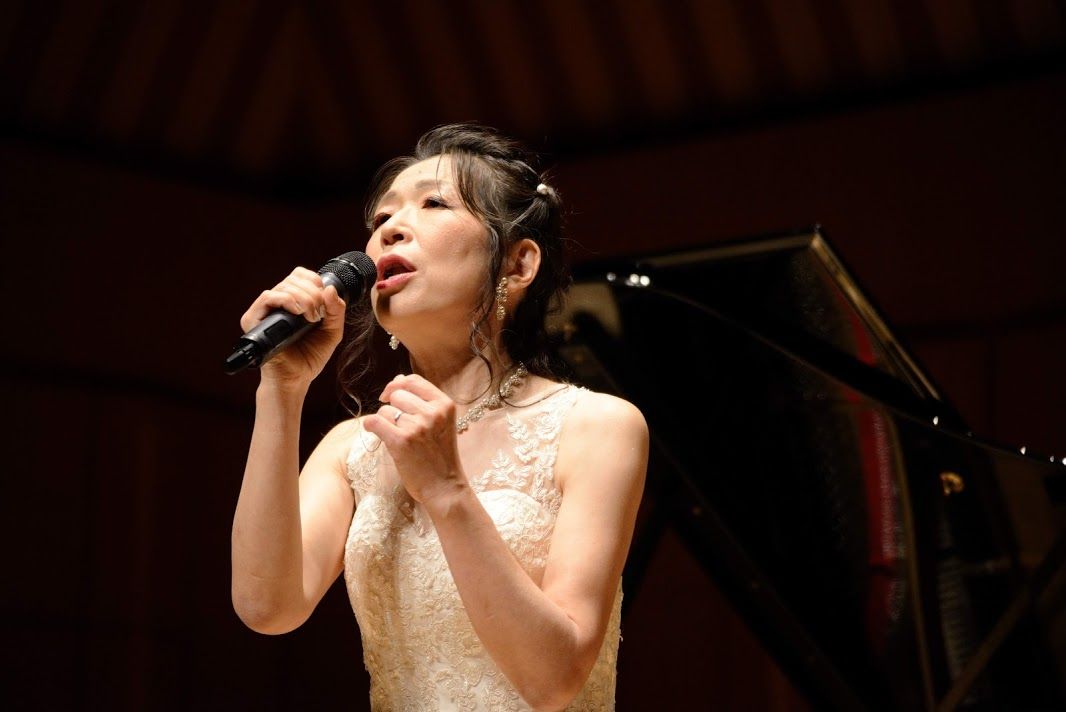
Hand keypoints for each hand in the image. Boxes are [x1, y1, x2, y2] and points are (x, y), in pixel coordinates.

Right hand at [239, 267, 346, 386]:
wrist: (296, 378)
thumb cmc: (310, 356)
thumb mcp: (331, 331)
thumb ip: (336, 310)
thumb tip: (330, 288)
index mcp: (293, 301)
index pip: (300, 275)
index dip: (314, 280)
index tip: (324, 298)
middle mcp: (277, 303)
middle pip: (294, 278)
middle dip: (313, 293)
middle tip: (319, 314)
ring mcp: (264, 310)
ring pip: (283, 286)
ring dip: (304, 298)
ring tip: (311, 318)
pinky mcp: (253, 319)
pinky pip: (268, 297)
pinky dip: (287, 300)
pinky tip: (299, 313)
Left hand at [363, 374, 466, 505]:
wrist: (444, 487)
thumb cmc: (440, 456)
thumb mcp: (441, 423)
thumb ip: (422, 400)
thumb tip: (397, 379)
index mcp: (445, 404)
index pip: (413, 380)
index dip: (397, 385)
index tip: (390, 396)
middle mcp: (433, 412)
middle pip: (397, 395)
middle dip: (393, 408)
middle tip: (399, 426)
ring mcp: (417, 426)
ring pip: (385, 410)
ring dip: (386, 422)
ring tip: (397, 437)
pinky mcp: (401, 441)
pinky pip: (375, 422)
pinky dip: (371, 427)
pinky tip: (376, 433)